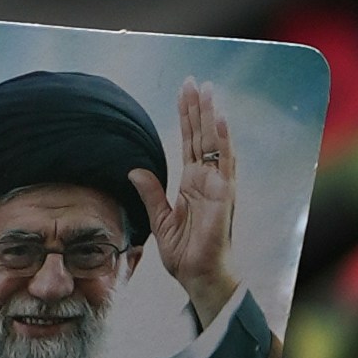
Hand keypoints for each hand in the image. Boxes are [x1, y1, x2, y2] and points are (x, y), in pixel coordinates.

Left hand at [132, 76, 236, 324]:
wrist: (199, 278)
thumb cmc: (185, 254)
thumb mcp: (160, 220)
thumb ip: (151, 193)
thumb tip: (134, 170)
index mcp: (193, 184)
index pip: (189, 143)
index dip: (187, 118)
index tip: (184, 93)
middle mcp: (207, 180)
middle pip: (201, 136)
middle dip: (197, 108)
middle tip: (194, 80)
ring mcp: (218, 186)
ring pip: (214, 143)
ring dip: (210, 116)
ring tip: (207, 89)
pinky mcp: (224, 196)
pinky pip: (224, 163)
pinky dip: (223, 140)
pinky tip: (220, 118)